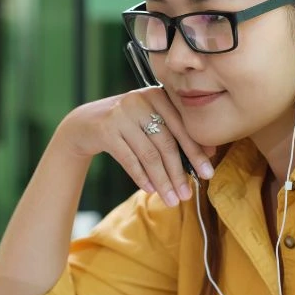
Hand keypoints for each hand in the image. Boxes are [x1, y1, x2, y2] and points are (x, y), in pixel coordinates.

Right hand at [56, 87, 215, 206]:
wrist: (85, 123)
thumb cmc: (127, 125)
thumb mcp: (150, 121)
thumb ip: (176, 132)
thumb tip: (209, 154)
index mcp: (157, 95)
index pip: (181, 127)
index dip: (196, 152)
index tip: (208, 174)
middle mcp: (139, 101)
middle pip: (166, 143)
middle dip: (178, 172)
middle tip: (187, 194)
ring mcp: (120, 115)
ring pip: (148, 154)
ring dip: (162, 180)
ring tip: (171, 199)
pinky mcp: (105, 130)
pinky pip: (129, 159)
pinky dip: (141, 177)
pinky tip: (151, 190)